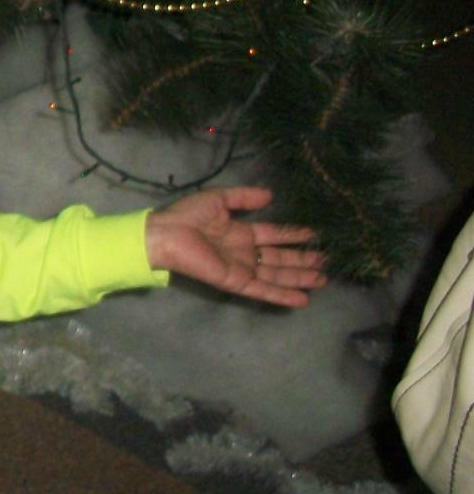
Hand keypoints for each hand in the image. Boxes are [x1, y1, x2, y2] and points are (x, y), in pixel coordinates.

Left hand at [144, 186, 327, 307]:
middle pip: (279, 257)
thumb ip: (243, 197)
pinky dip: (283, 295)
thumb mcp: (218, 199)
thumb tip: (270, 195)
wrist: (167, 234)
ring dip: (300, 277)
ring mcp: (242, 268)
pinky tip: (303, 299)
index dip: (293, 235)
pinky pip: (264, 290)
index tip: (315, 235)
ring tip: (323, 279)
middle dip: (302, 260)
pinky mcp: (236, 282)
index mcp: (239, 232)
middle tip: (326, 261)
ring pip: (277, 274)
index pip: (272, 235)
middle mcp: (244, 252)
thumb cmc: (188, 215)